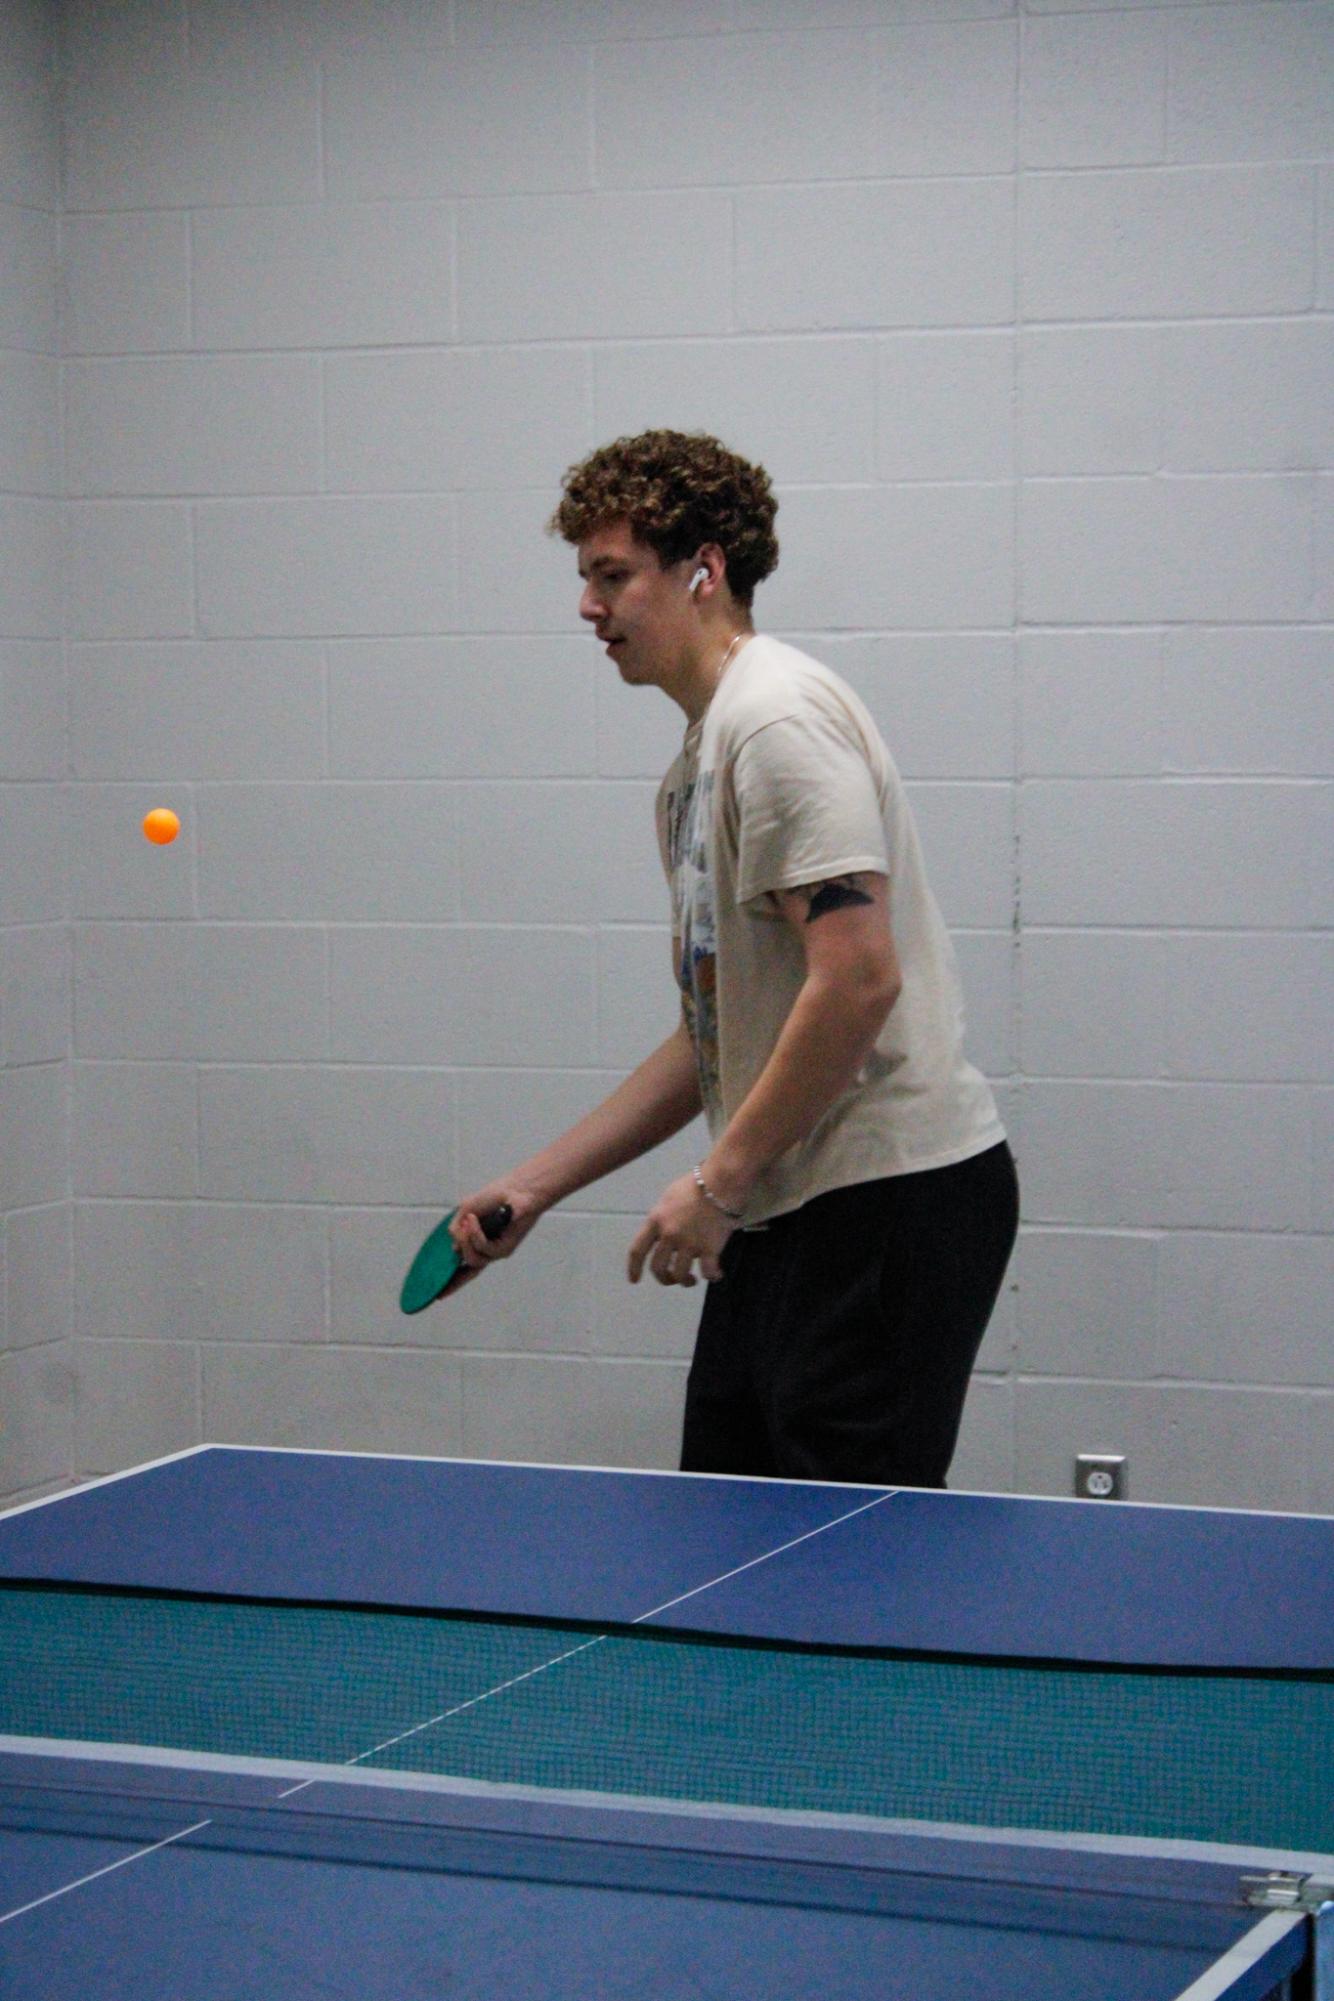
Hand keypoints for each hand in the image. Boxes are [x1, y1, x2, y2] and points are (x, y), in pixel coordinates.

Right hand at [448, 1181, 541, 1287]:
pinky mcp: (505, 1249)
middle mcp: (486, 1250)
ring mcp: (495, 1251)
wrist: (518, 1190)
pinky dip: (475, 1234)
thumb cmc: (495, 1197)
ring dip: (465, 1240)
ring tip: (467, 1221)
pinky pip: (483, 1248)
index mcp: (476, 1242)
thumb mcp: (467, 1210)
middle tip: (448, 1254)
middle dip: (453, 1274)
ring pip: (472, 1259)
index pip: (462, 1266)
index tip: (438, 1295)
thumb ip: (457, 1229)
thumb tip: (453, 1249)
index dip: (451, 1281)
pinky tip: (473, 1221)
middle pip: (467, 1273)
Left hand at [627, 1171, 735, 1287]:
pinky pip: (708, 1272)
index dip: (634, 1268)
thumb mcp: (669, 1197)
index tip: (634, 1280)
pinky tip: (716, 1274)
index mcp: (655, 1221)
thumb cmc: (696, 1184)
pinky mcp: (709, 1248)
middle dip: (664, 1279)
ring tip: (692, 1280)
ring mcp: (688, 1243)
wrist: (720, 1182)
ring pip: (681, 1275)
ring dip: (686, 1281)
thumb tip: (663, 1232)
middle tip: (672, 1279)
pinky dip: (712, 1276)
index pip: (637, 1250)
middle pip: (658, 1267)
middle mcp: (668, 1235)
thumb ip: (663, 1217)